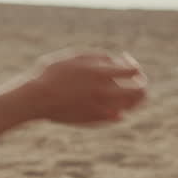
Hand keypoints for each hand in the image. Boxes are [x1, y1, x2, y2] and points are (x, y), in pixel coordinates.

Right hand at [23, 49, 146, 124]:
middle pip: (139, 92)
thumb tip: (116, 62)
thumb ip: (99, 57)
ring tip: (127, 90)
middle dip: (141, 84)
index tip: (127, 63)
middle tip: (135, 79)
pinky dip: (120, 108)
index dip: (134, 66)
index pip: (133, 72)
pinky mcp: (95, 120)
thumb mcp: (75, 56)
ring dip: (133, 98)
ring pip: (130, 106)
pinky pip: (117, 116)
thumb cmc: (52, 72)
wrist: (36, 98)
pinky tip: (111, 102)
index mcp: (100, 74)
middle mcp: (105, 92)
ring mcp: (101, 109)